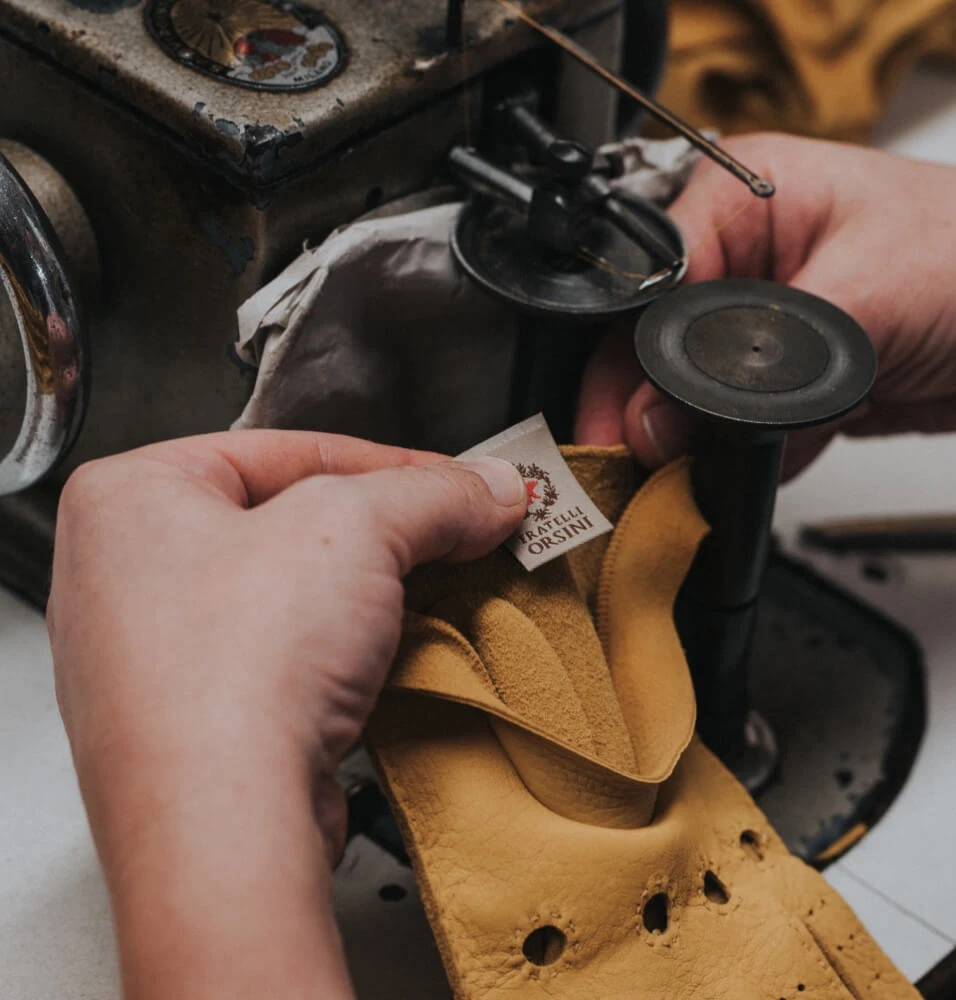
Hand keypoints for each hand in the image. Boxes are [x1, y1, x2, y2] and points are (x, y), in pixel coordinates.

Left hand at [47, 431, 525, 999]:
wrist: (223, 830)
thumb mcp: (357, 530)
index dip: (394, 464)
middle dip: (390, 533)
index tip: (459, 484)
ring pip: (295, 595)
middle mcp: (129, 575)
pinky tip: (385, 660)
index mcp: (131, 498)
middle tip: (456, 535)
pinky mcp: (200, 721)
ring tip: (430, 596)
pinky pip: (288, 660)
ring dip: (373, 597)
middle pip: (295, 522)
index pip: (291, 449)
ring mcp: (160, 655)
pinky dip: (345, 655)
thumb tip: (486, 490)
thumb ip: (433, 494)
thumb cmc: (233, 675)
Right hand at [576, 133, 955, 477]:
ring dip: (692, 444)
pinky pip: (734, 431)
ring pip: (686, 399)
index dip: (622, 360)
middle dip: (646, 411)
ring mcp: (760, 328)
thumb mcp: (860, 298)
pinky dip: (743, 460)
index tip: (619, 425)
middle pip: (650, 348)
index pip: (644, 286)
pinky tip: (754, 466)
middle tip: (637, 464)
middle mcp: (740, 262)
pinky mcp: (785, 383)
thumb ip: (751, 361)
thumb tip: (660, 415)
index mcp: (740, 201)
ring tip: (686, 478)